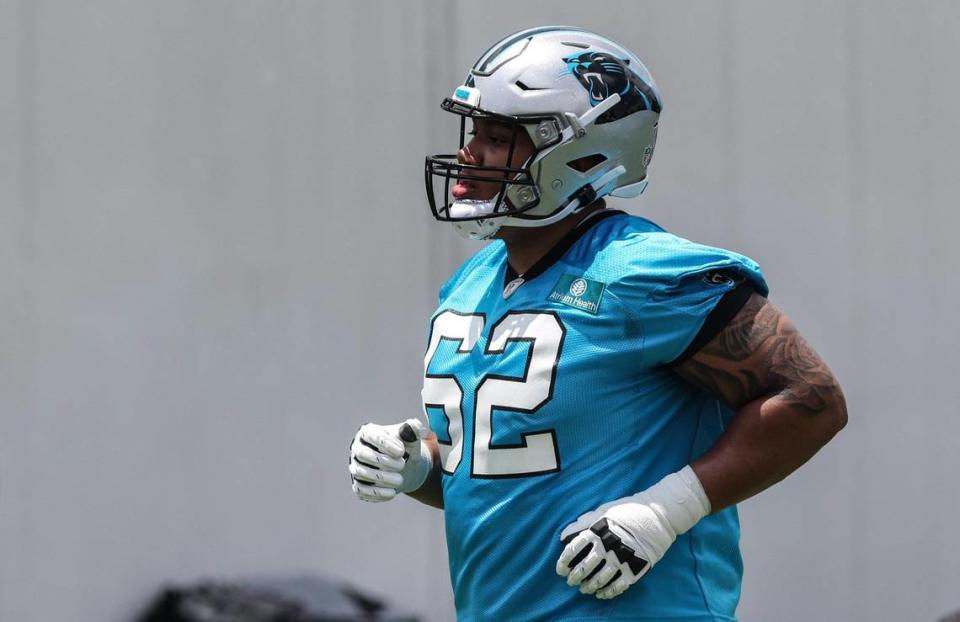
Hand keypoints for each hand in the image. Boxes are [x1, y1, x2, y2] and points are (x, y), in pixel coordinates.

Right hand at [349, 418, 430, 501]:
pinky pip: (361, 490)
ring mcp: (356, 467)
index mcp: (368, 433)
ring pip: (361, 473)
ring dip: (381, 478)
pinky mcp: (358, 484)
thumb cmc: (405, 448)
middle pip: (362, 453)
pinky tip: (392, 493)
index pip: (371, 435)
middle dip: (382, 460)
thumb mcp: (410, 439)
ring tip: (400, 480)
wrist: (404, 468)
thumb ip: (413, 431)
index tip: (402, 451)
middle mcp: (358, 449)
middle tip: (402, 465)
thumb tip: (415, 425)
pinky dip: (375, 493)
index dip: (385, 443)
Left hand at [556, 466, 710, 598]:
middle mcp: (607, 547)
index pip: (573, 549)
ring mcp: (621, 559)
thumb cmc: (629, 510)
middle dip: (574, 577)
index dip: (564, 561)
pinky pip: (618, 586)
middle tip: (571, 581)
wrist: (658, 515)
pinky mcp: (635, 569)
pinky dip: (607, 593)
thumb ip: (583, 523)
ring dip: (589, 587)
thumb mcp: (604, 511)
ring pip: (599, 580)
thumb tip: (563, 535)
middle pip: (584, 567)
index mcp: (597, 531)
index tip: (560, 569)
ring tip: (584, 589)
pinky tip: (601, 594)